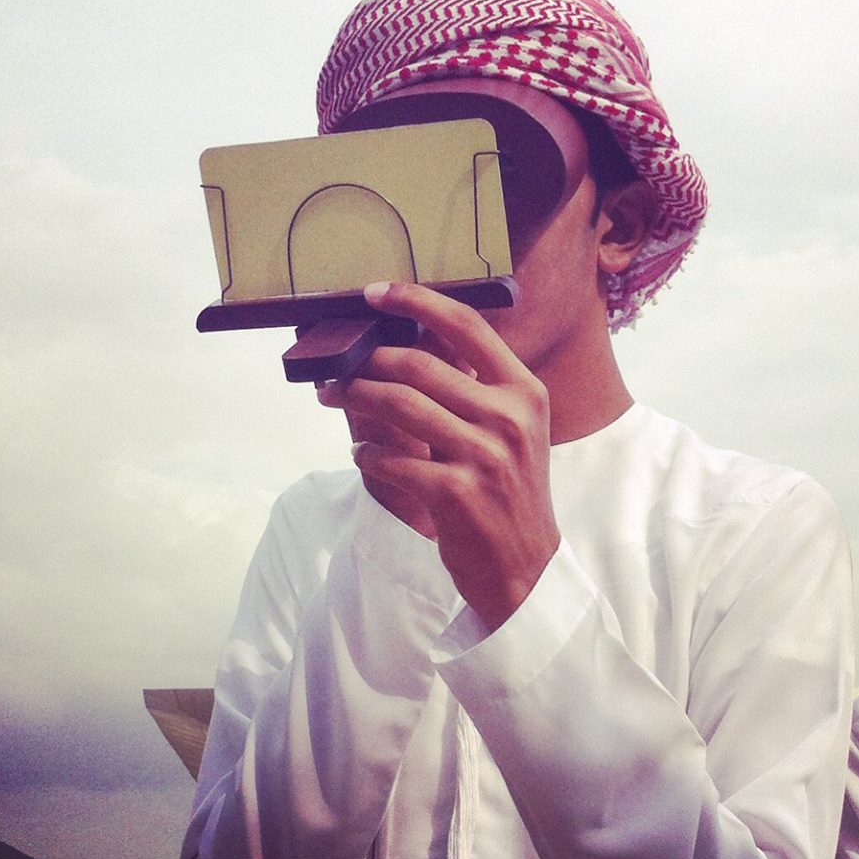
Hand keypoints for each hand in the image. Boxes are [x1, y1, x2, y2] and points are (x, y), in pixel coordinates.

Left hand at [317, 281, 560, 629]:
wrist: (524, 566)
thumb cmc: (509, 490)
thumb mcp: (511, 430)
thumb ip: (474, 388)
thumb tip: (409, 345)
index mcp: (524, 391)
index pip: (466, 325)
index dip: (416, 301)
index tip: (375, 293)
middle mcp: (509, 417)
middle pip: (420, 365)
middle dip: (367, 361)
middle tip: (336, 366)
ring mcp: (485, 455)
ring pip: (399, 405)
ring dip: (355, 397)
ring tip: (333, 396)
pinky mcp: (456, 493)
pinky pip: (392, 459)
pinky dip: (366, 451)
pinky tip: (360, 451)